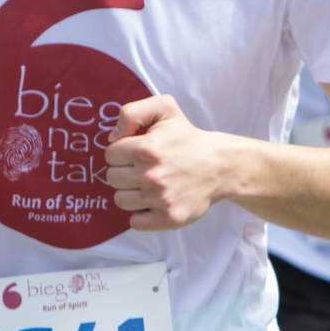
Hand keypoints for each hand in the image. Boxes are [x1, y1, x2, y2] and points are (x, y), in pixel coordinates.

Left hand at [105, 95, 226, 230]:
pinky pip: (135, 222)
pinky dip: (141, 213)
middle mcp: (153, 176)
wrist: (219, 166)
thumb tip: (112, 138)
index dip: (121, 151)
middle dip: (124, 170)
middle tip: (143, 167)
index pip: (110, 155)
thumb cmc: (187, 138)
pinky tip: (153, 201)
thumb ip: (132, 113)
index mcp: (148, 148)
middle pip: (112, 178)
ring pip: (120, 200)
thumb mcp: (164, 108)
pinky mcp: (170, 218)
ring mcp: (161, 200)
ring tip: (148, 184)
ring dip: (131, 192)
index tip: (136, 151)